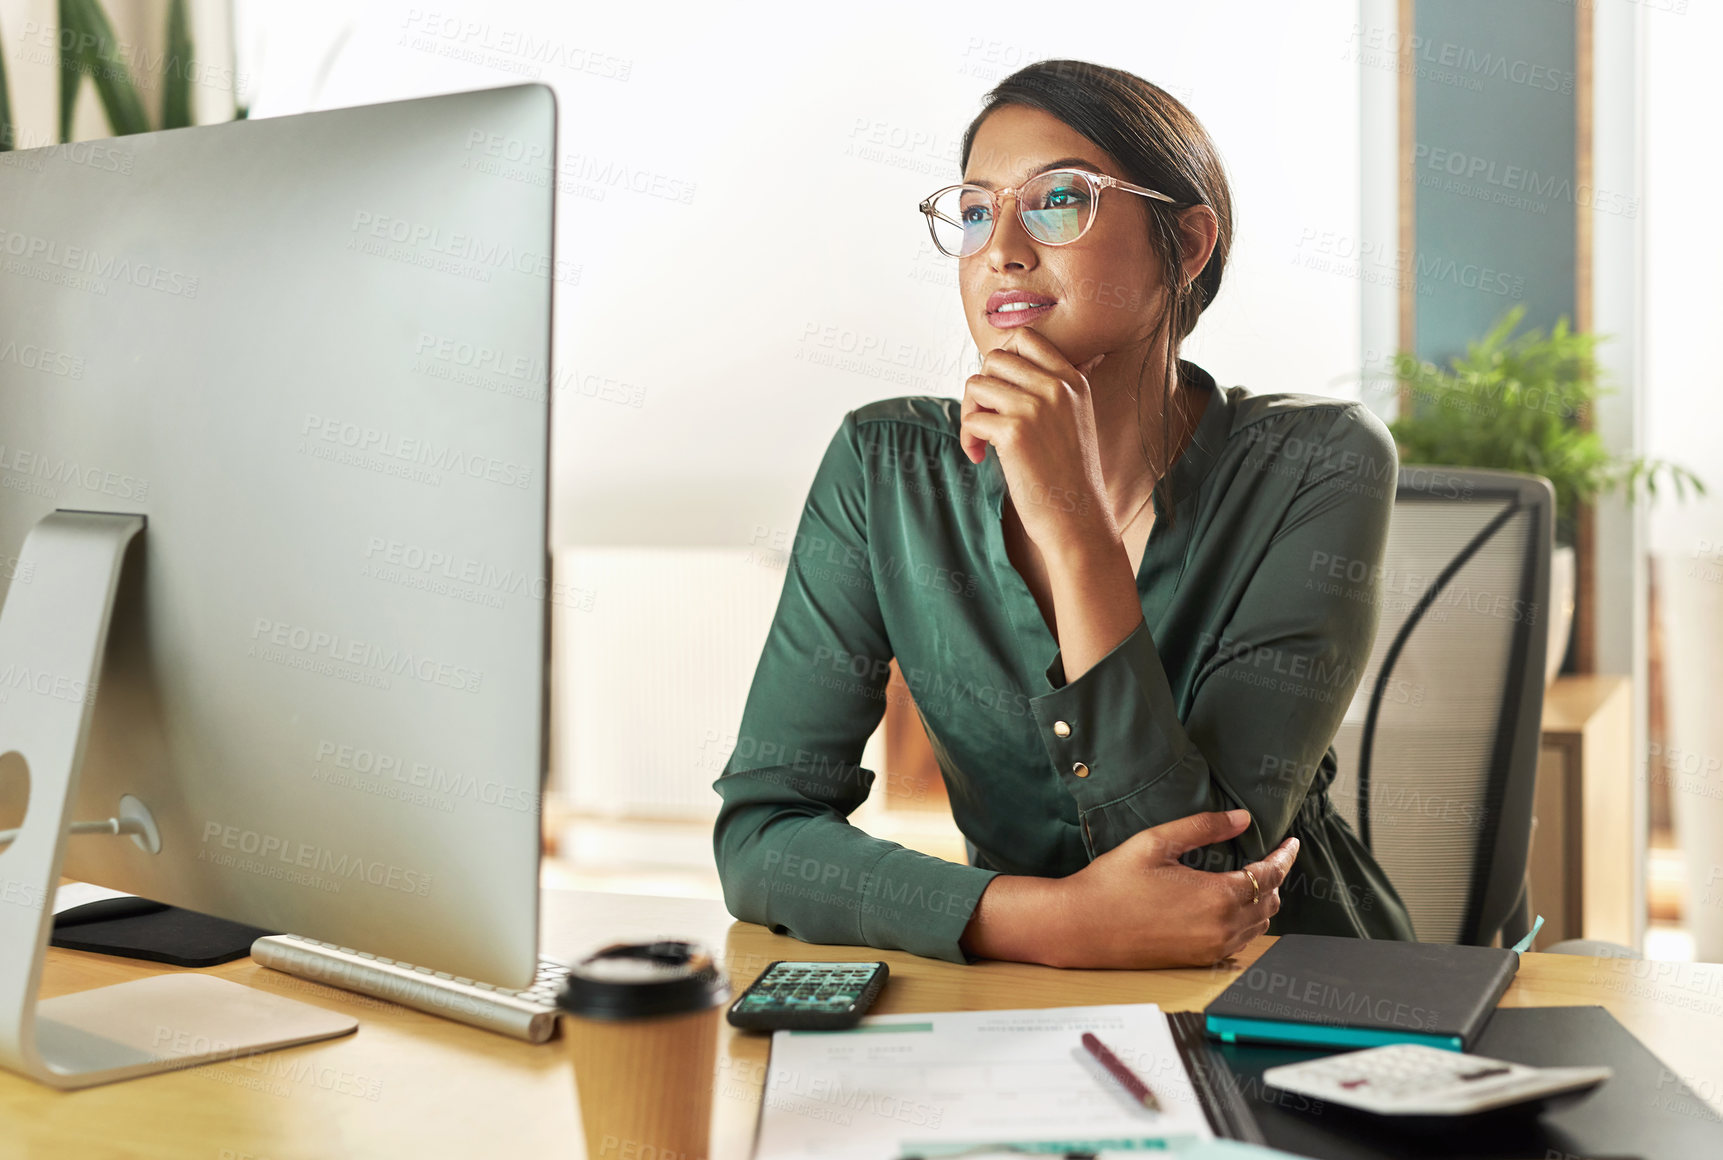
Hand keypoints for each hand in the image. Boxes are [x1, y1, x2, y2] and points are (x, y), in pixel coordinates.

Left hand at [959, 328, 1111, 562]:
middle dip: (981, 387)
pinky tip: (982, 458)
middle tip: (986, 418)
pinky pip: (971, 419)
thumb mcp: (1078, 417)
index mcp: (1072, 380)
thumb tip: (1070, 356)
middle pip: (993, 359)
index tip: (1000, 391)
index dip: (1001, 360)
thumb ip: (1063, 386)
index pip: (1025, 338)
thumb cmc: (1070, 473)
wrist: (1078, 517)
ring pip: (976, 385)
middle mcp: (1055, 387)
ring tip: (982, 440)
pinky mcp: (1014, 433)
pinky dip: (969, 440)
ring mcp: (1035, 407)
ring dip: (970, 412)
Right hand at [1048, 809, 1297, 968]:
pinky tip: (1230, 907)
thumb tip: (1242, 819)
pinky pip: (1238, 942)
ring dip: (1262, 902)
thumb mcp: (1157, 842)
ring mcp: (1211, 948)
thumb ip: (1204, 827)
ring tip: (1253, 880)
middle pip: (1270, 902)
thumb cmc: (1113, 881)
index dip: (1284, 857)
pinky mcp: (1197, 960)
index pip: (1269, 875)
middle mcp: (1221, 927)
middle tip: (1270, 857)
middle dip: (1274, 878)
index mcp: (1217, 896)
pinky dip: (1246, 922)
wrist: (1081, 926)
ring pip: (1258, 926)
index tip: (1290, 843)